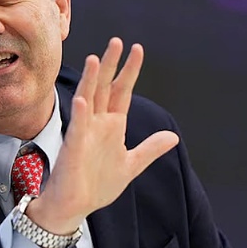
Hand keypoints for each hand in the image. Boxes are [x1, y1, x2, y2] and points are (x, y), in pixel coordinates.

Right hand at [27, 37, 179, 235]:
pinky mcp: (73, 148)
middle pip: (105, 88)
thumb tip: (173, 136)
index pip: (122, 92)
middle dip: (111, 65)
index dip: (130, 71)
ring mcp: (84, 133)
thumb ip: (150, 149)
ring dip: (92, 80)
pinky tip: (83, 99)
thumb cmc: (97, 185)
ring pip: (88, 100)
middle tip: (117, 41)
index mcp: (112, 126)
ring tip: (96, 59)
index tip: (137, 49)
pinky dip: (81, 114)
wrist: (74, 206)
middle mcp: (97, 124)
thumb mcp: (131, 165)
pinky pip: (77, 128)